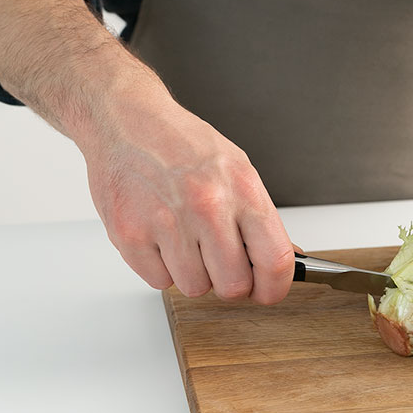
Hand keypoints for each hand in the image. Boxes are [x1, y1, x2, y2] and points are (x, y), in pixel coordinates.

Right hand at [77, 80, 295, 302]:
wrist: (127, 120)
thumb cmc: (182, 144)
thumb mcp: (237, 170)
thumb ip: (260, 219)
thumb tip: (285, 259)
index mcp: (242, 190)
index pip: (274, 260)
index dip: (274, 288)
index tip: (267, 292)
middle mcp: (207, 206)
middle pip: (233, 285)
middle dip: (228, 281)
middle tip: (218, 262)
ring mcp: (167, 222)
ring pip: (193, 287)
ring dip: (191, 272)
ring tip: (183, 238)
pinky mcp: (130, 234)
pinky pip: (157, 281)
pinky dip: (159, 266)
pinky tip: (158, 235)